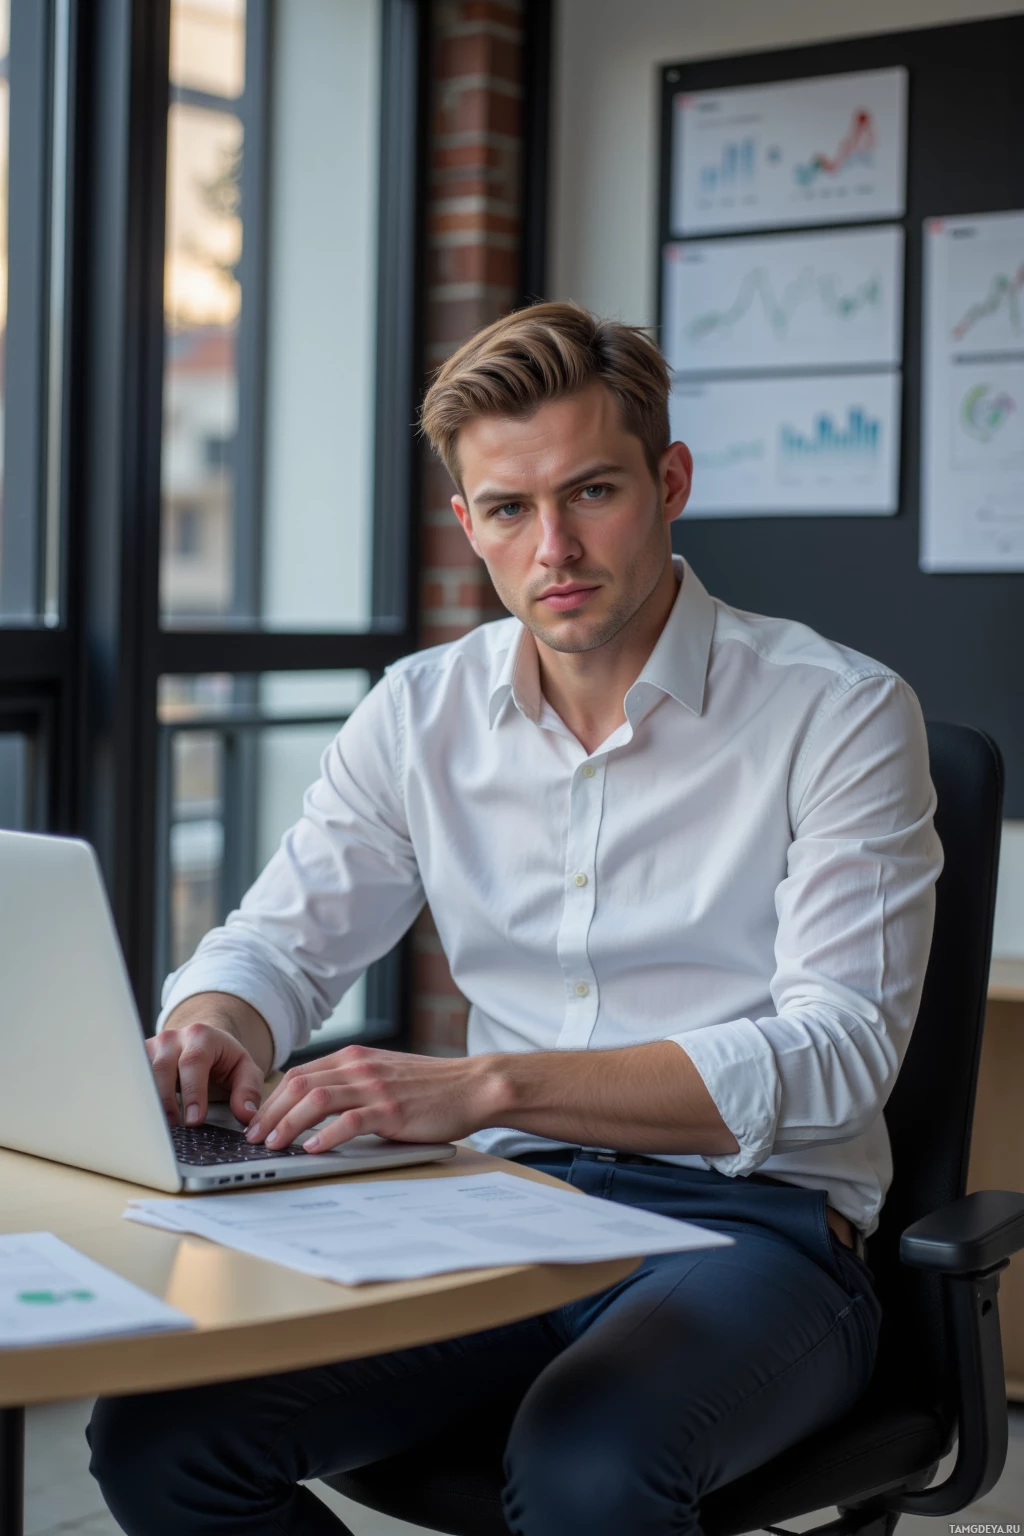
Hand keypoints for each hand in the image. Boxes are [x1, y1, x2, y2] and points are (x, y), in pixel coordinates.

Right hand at [146, 1023, 265, 1128]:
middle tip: (174, 1128)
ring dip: (148, 1102)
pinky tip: (142, 1117)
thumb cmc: (224, 1059)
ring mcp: (152, 1047)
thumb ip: (248, 1090)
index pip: (194, 1061)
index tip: (194, 1119)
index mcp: (201, 1036)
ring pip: (142, 1073)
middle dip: (167, 1100)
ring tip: (157, 1128)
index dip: (193, 1091)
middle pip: (162, 1068)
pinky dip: (136, 1098)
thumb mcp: (244, 1070)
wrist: (202, 1042)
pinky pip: (133, 1078)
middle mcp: (173, 1038)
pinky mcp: (139, 1059)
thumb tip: (246, 1115)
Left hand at [244, 1044, 501, 1152]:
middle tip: (255, 1138)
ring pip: (316, 1100)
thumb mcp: (385, 1073)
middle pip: (299, 1085)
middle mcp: (360, 1068)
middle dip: (270, 1113)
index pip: (300, 1074)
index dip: (272, 1099)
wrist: (472, 1086)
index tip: (257, 1122)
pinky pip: (348, 1121)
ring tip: (273, 1145)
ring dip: (288, 1124)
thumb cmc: (430, 1086)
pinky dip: (325, 1136)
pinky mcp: (391, 1111)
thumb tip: (315, 1104)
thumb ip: (353, 1081)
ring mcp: (375, 1088)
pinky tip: (312, 1149)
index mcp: (355, 1058)